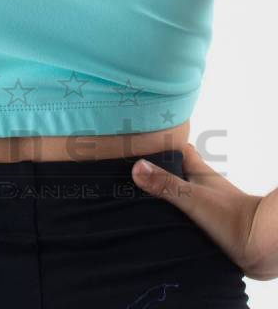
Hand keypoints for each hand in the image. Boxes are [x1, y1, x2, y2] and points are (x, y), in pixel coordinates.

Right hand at [131, 142, 277, 280]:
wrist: (260, 246)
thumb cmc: (232, 217)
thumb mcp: (193, 198)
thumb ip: (166, 184)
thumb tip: (137, 168)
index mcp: (198, 171)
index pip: (178, 149)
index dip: (161, 144)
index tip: (139, 144)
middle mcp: (201, 185)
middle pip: (176, 172)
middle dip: (157, 173)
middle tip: (131, 177)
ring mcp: (206, 204)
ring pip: (180, 195)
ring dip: (164, 197)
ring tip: (138, 201)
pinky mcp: (208, 225)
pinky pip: (185, 216)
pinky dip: (173, 217)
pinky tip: (159, 225)